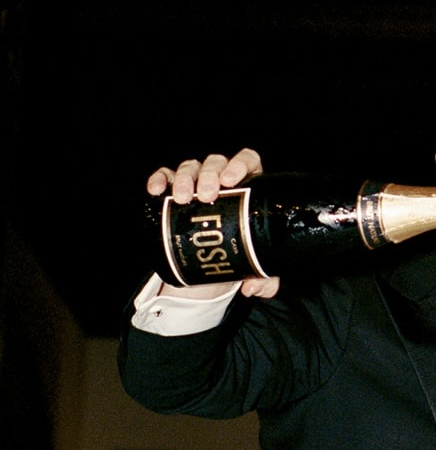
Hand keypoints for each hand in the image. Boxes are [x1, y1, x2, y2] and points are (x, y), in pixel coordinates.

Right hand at [146, 149, 277, 297]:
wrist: (215, 259)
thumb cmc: (241, 251)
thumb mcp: (257, 265)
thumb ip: (265, 279)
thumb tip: (252, 288)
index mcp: (248, 186)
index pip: (248, 161)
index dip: (240, 164)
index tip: (232, 181)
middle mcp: (221, 179)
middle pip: (215, 163)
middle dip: (209, 176)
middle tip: (207, 197)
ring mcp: (196, 181)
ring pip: (190, 167)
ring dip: (185, 179)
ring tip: (182, 199)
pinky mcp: (174, 189)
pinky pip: (165, 176)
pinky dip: (160, 179)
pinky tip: (157, 190)